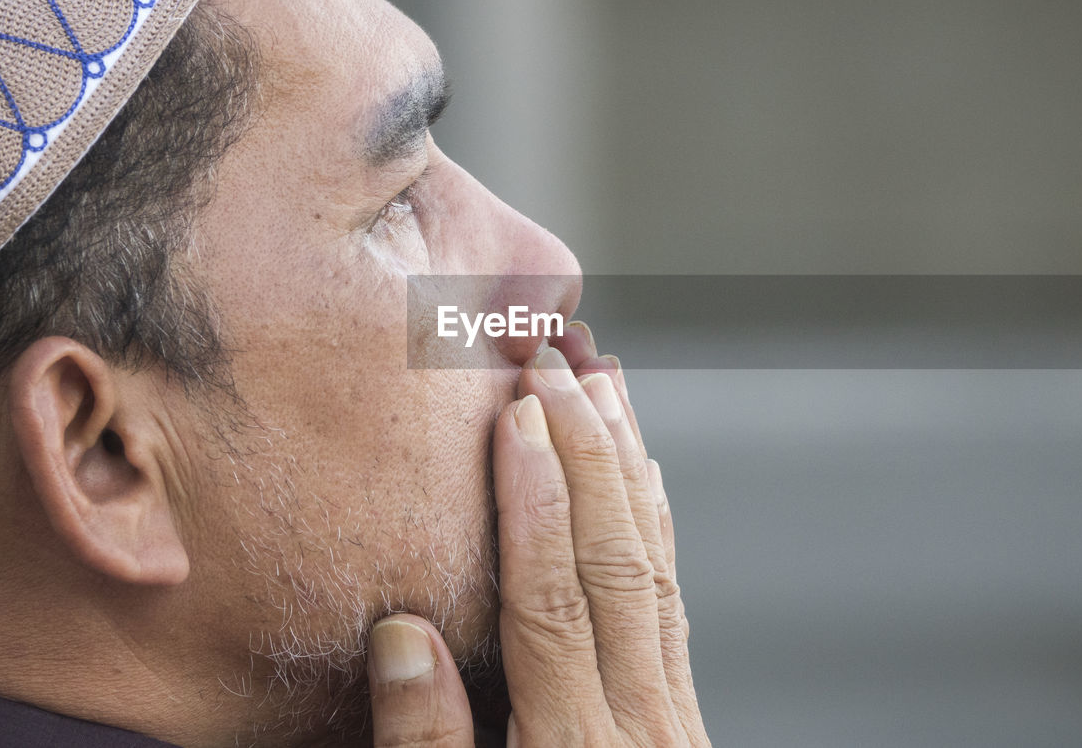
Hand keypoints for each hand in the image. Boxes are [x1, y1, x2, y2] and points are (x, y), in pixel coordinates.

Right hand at [364, 322, 708, 746]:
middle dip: (584, 453)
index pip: (550, 596)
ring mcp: (668, 716)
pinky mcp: (679, 717)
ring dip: (627, 469)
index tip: (515, 420)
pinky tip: (646, 480)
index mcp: (569, 746)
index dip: (534, 501)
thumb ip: (427, 744)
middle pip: (612, 562)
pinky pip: (672, 601)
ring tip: (606, 390)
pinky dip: (657, 526)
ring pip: (652, 568)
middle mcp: (634, 721)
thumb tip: (403, 639)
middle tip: (555, 371)